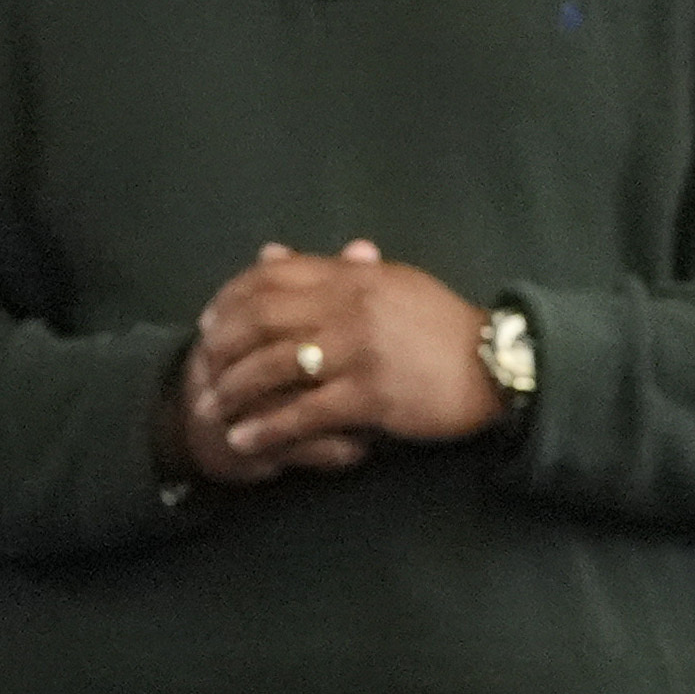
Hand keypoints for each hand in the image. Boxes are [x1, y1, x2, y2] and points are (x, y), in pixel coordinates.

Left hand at [177, 241, 495, 483]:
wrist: (495, 363)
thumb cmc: (441, 326)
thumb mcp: (388, 282)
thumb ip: (327, 269)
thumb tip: (269, 252)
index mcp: (353, 275)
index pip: (271, 277)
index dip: (230, 300)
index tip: (207, 323)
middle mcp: (351, 306)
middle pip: (263, 320)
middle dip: (222, 348)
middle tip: (200, 371)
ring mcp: (360, 350)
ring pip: (275, 367)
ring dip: (235, 391)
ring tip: (212, 411)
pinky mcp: (371, 393)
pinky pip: (304, 412)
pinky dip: (268, 428)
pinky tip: (246, 441)